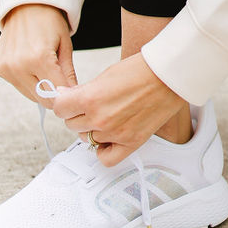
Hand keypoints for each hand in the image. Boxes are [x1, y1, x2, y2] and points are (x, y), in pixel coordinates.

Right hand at [0, 3, 76, 102]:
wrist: (26, 4)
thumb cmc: (49, 21)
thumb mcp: (65, 45)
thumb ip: (68, 74)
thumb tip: (71, 96)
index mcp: (39, 58)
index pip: (56, 94)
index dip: (66, 94)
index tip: (72, 91)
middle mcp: (18, 65)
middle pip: (41, 98)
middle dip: (53, 93)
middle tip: (59, 77)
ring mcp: (5, 67)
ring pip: (28, 94)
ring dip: (39, 87)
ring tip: (43, 66)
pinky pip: (16, 84)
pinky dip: (25, 79)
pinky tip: (29, 62)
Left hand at [50, 54, 187, 166]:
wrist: (167, 76)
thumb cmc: (141, 70)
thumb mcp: (105, 75)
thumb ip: (83, 91)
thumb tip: (64, 96)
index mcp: (91, 98)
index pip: (59, 108)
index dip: (63, 102)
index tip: (68, 100)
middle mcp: (100, 119)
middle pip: (72, 124)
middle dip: (77, 114)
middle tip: (88, 106)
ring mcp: (115, 133)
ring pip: (87, 139)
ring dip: (92, 129)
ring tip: (105, 116)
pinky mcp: (130, 142)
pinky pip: (106, 158)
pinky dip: (103, 150)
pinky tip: (107, 138)